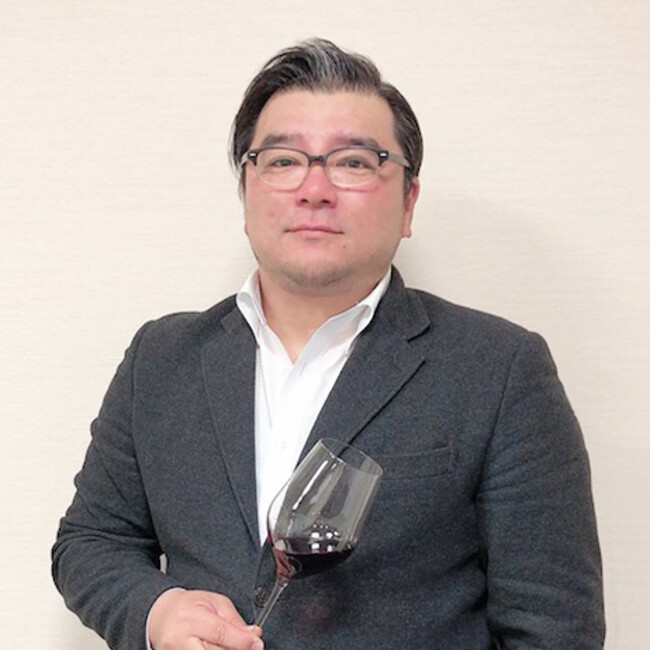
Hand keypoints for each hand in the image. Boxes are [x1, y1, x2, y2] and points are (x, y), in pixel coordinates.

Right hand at [148, 588, 263, 649]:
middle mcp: (180, 640)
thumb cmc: (190, 606)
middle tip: (249, 645)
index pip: (220, 633)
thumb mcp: (214, 602)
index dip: (242, 641)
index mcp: (191, 618)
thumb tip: (254, 635)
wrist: (161, 616)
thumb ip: (234, 620)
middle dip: (236, 649)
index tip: (257, 643)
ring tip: (229, 643)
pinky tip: (216, 648)